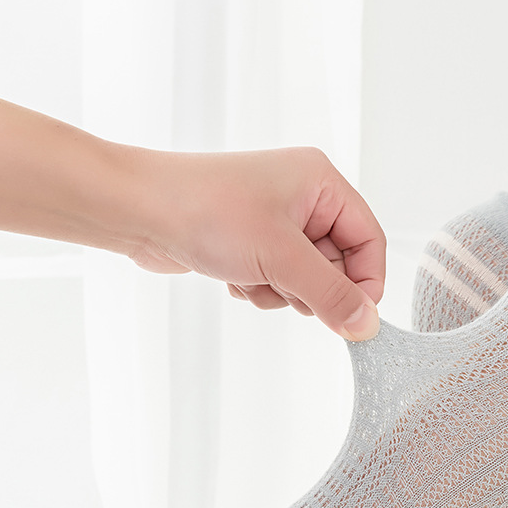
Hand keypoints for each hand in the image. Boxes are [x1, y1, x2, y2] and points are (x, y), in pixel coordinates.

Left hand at [131, 146, 385, 340]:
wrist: (138, 210)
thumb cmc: (206, 212)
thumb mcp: (280, 258)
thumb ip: (330, 294)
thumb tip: (367, 324)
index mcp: (321, 182)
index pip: (369, 240)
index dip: (366, 282)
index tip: (354, 319)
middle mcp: (303, 196)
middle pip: (338, 263)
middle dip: (310, 287)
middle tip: (284, 288)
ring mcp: (274, 218)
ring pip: (305, 277)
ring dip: (281, 291)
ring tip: (250, 277)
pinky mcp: (250, 240)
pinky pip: (276, 279)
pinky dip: (259, 288)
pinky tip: (231, 277)